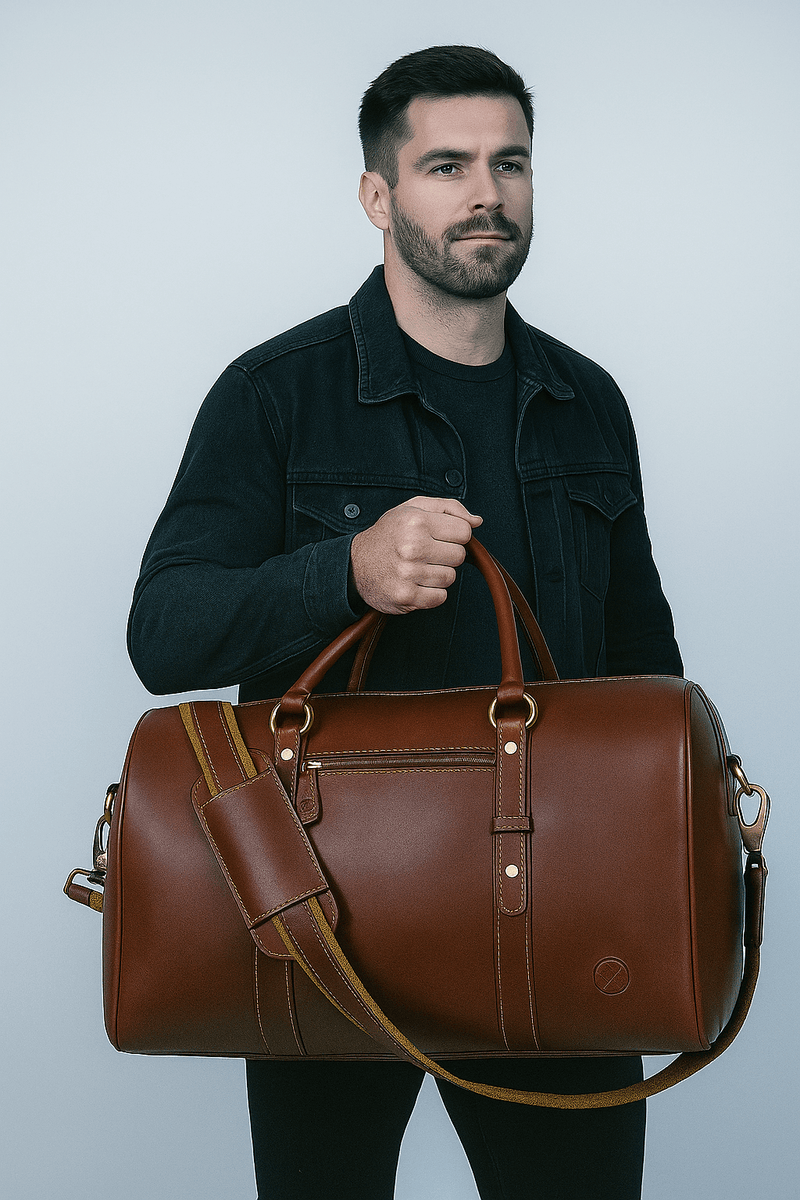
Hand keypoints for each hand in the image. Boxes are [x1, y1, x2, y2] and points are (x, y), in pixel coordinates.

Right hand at [349, 496, 482, 613]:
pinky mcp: (406, 595)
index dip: (455, 534)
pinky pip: (440, 597)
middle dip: (446, 555)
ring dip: (438, 574)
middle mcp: (412, 546)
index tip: (440, 537)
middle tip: (427, 552)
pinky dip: (431, 592)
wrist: (355, 564)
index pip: (464, 531)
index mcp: (416, 521)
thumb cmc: (387, 534)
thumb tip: (477, 521)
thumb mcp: (413, 508)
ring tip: (419, 567)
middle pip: (459, 555)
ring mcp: (409, 573)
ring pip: (450, 577)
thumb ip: (448, 508)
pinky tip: (416, 582)